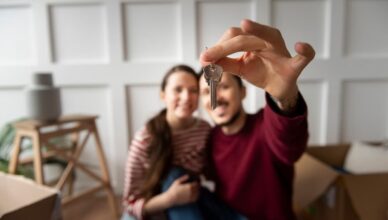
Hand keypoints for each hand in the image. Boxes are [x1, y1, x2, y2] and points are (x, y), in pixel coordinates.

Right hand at [164, 175, 198, 205]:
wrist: (171, 199)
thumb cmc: (173, 189)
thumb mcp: (177, 182)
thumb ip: (183, 178)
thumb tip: (188, 175)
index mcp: (189, 186)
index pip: (196, 183)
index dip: (197, 182)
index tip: (195, 181)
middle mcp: (191, 191)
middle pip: (198, 188)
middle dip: (198, 186)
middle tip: (196, 185)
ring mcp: (191, 197)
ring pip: (198, 193)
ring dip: (198, 191)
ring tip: (196, 189)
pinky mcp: (189, 201)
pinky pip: (196, 198)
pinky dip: (197, 196)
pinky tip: (195, 194)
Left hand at [200, 19, 314, 103]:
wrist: (278, 88)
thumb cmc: (261, 72)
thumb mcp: (240, 69)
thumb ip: (225, 64)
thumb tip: (206, 60)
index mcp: (254, 40)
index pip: (234, 37)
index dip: (217, 47)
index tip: (203, 58)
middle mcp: (268, 40)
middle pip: (244, 37)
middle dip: (224, 47)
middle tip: (207, 58)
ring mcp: (282, 51)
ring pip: (269, 36)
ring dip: (257, 31)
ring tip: (246, 25)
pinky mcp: (294, 66)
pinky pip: (304, 57)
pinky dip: (305, 51)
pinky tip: (301, 46)